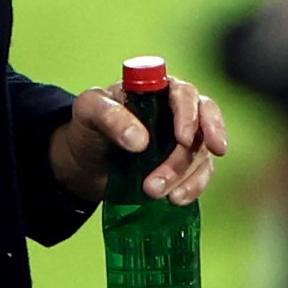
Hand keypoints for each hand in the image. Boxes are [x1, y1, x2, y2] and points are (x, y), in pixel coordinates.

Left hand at [48, 78, 226, 207]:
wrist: (86, 161)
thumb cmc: (89, 125)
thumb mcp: (88, 111)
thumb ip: (110, 115)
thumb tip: (139, 139)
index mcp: (157, 89)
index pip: (184, 94)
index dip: (190, 115)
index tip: (183, 139)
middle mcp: (176, 111)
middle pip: (202, 125)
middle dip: (189, 154)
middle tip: (167, 176)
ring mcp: (183, 139)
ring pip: (200, 154)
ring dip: (183, 176)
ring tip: (153, 191)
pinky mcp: (185, 165)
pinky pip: (201, 175)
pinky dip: (192, 188)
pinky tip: (175, 198)